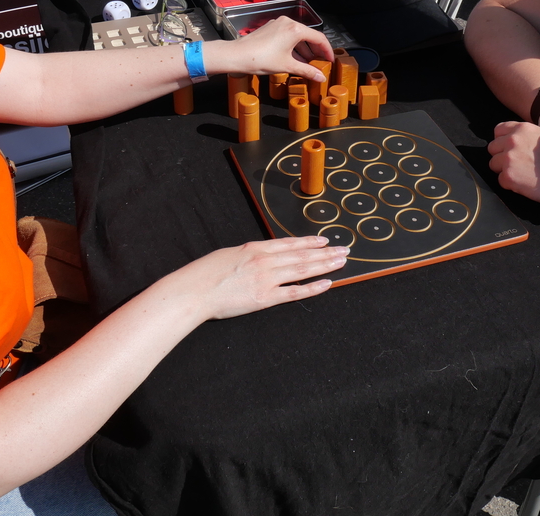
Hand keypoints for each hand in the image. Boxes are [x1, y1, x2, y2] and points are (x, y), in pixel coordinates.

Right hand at [179, 237, 346, 319]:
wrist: (194, 290)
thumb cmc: (205, 274)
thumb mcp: (228, 255)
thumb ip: (247, 256)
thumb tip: (259, 256)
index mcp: (255, 249)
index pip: (289, 243)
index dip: (309, 241)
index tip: (324, 240)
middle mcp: (265, 261)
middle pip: (302, 255)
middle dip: (325, 253)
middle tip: (344, 250)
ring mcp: (266, 279)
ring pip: (303, 269)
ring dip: (325, 265)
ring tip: (341, 262)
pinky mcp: (265, 298)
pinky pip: (294, 292)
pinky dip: (313, 287)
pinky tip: (327, 283)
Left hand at [206, 16, 334, 80]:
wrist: (237, 55)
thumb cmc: (261, 59)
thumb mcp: (288, 66)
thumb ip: (307, 70)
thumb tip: (321, 77)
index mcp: (295, 29)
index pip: (319, 38)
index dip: (327, 50)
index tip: (330, 60)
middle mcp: (288, 23)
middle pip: (309, 35)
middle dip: (316, 50)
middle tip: (321, 62)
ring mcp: (278, 24)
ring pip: (298, 35)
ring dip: (305, 49)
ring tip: (308, 63)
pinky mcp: (270, 28)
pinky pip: (288, 35)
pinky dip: (294, 45)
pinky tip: (294, 57)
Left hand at [487, 121, 539, 202]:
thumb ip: (527, 136)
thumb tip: (514, 139)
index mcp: (521, 129)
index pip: (498, 130)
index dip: (502, 140)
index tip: (508, 147)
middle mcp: (512, 141)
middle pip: (492, 148)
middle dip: (501, 155)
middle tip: (516, 163)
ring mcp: (509, 159)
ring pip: (493, 164)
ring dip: (504, 170)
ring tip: (521, 173)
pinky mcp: (508, 176)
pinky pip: (500, 180)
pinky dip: (509, 183)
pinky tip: (524, 182)